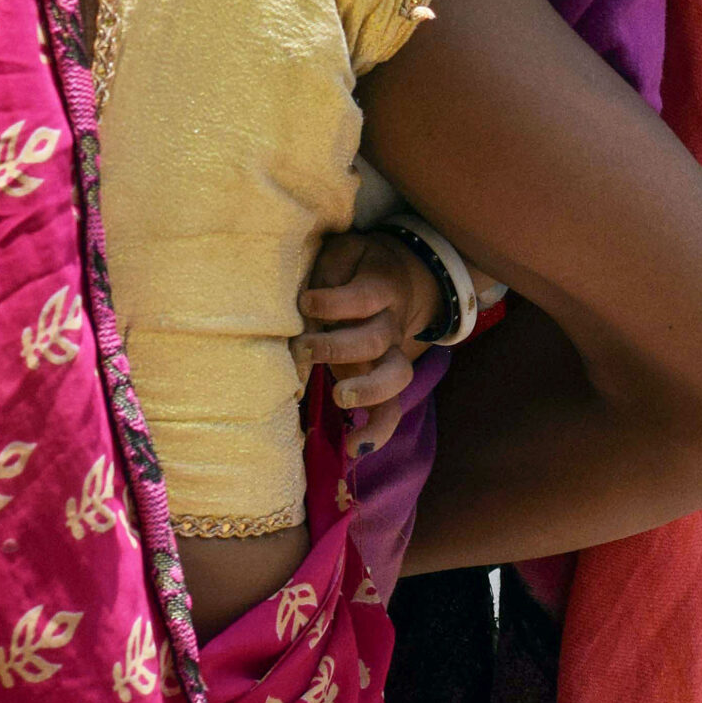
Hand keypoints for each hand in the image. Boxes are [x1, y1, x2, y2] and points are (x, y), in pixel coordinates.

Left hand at [294, 229, 439, 457]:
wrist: (396, 277)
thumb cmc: (355, 266)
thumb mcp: (342, 253)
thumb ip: (327, 273)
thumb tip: (305, 308)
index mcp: (382, 287)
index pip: (364, 296)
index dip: (335, 302)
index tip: (306, 302)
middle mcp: (390, 324)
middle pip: (376, 339)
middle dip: (339, 347)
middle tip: (304, 349)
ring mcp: (390, 355)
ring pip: (396, 377)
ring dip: (369, 391)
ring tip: (341, 400)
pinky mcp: (384, 381)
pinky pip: (390, 410)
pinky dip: (377, 431)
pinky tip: (354, 449)